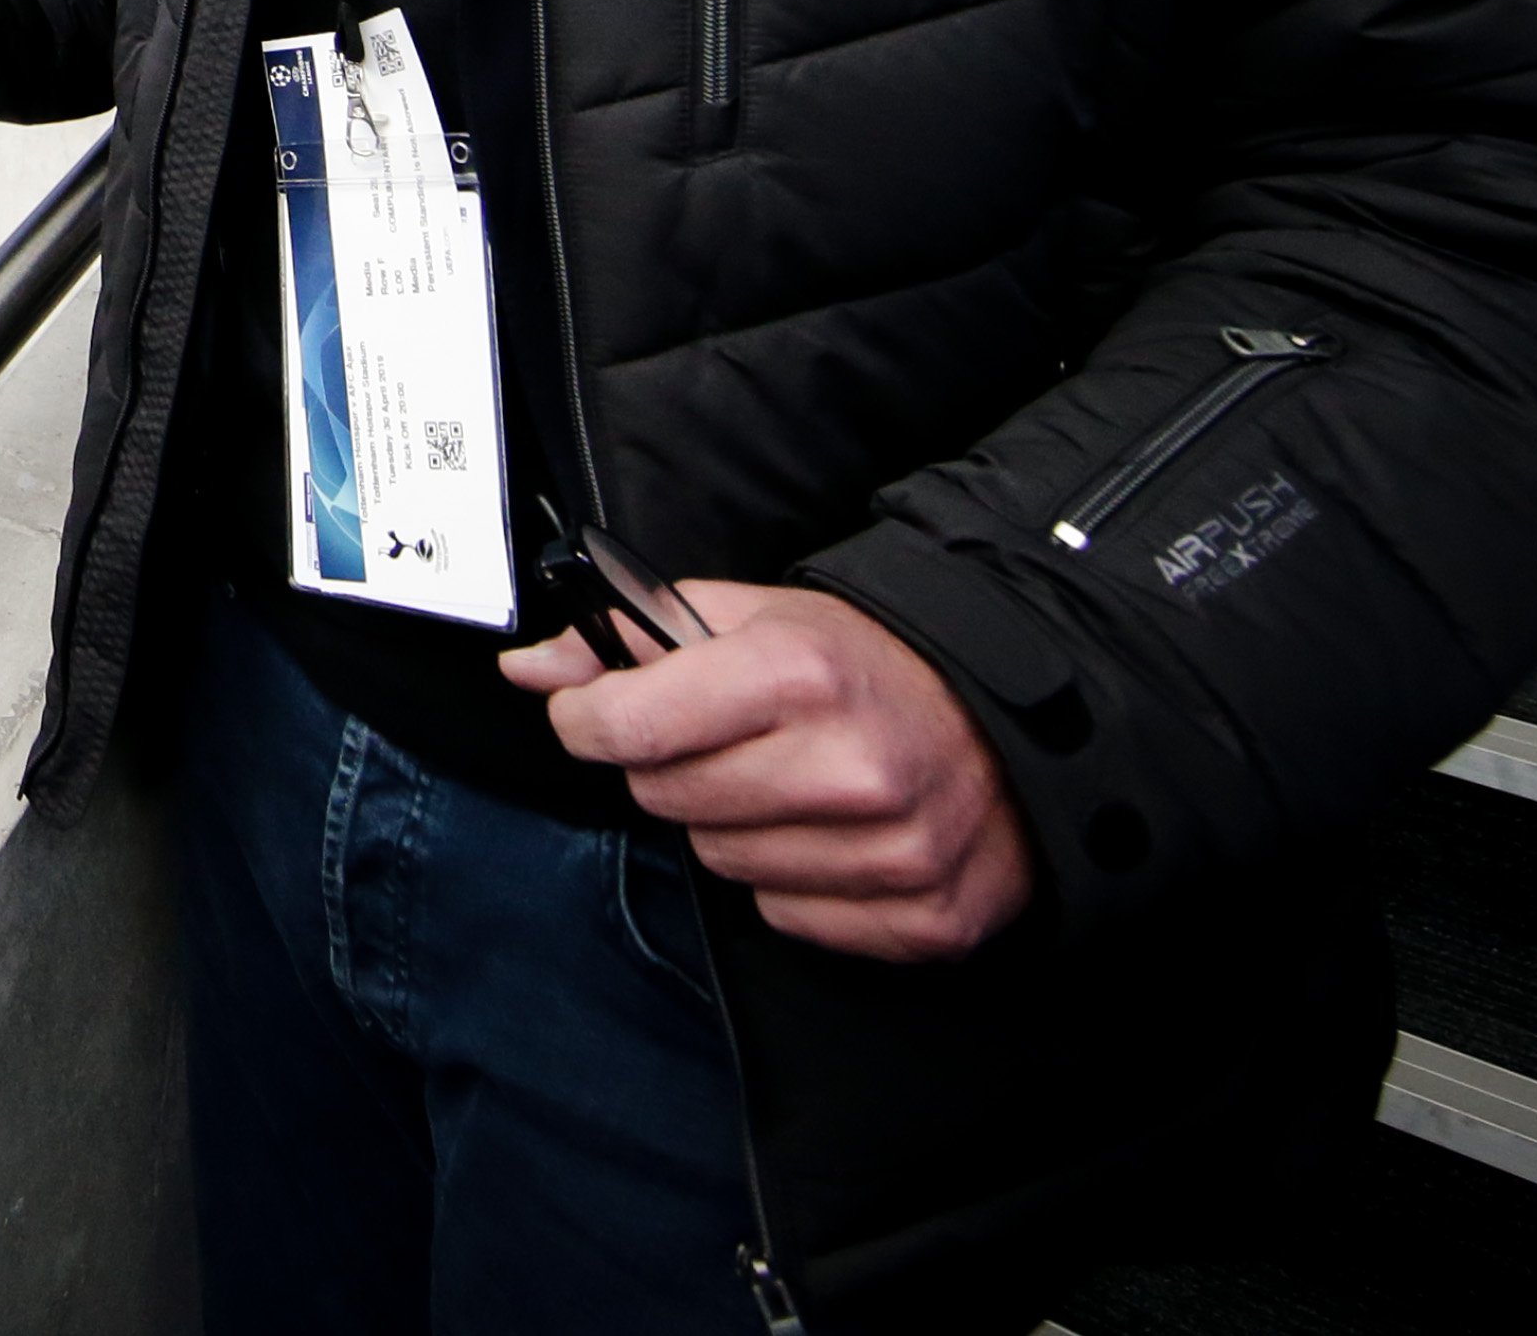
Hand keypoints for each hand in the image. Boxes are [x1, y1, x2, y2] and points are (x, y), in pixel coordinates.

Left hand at [502, 579, 1032, 960]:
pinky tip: (834, 835)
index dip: (590, 719)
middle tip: (732, 742)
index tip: (598, 713)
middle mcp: (849, 768)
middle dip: (675, 768)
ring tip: (792, 784)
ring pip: (720, 865)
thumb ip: (633, 637)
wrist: (1010, 724)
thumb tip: (526, 668)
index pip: (625, 727)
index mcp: (798, 676)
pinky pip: (787, 918)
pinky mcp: (923, 917)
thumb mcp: (755, 618)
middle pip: (665, 799)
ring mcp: (892, 851)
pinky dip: (795, 883)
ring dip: (735, 827)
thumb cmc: (865, 666)